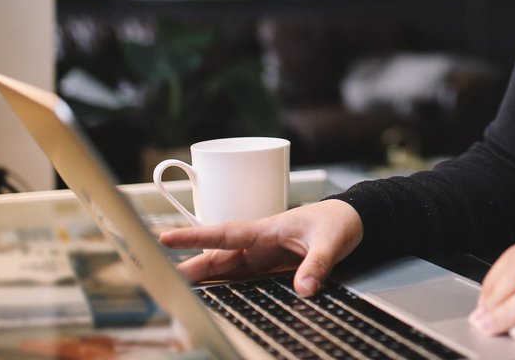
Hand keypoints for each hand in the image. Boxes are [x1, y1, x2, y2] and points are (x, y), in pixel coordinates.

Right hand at [159, 199, 363, 296]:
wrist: (351, 218)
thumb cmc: (338, 221)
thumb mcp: (330, 242)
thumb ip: (317, 266)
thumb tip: (305, 289)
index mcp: (267, 229)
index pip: (226, 233)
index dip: (196, 237)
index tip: (166, 238)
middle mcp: (259, 242)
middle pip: (218, 256)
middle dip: (190, 267)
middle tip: (163, 280)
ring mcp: (262, 254)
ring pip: (225, 268)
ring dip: (203, 279)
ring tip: (177, 292)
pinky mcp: (268, 266)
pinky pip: (241, 277)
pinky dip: (223, 286)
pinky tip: (209, 297)